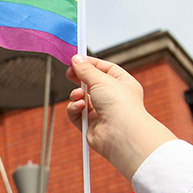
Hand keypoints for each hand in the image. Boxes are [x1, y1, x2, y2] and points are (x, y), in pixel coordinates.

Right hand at [66, 55, 175, 179]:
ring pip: (82, 99)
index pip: (105, 69)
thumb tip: (77, 59)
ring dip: (76, 95)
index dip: (91, 64)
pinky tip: (79, 107)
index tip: (77, 59)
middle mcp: (114, 98)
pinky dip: (75, 109)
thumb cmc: (120, 105)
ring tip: (78, 95)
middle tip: (69, 74)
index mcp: (123, 84)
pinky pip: (77, 113)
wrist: (121, 134)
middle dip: (79, 79)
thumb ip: (86, 69)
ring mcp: (102, 112)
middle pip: (91, 84)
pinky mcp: (91, 125)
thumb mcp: (101, 79)